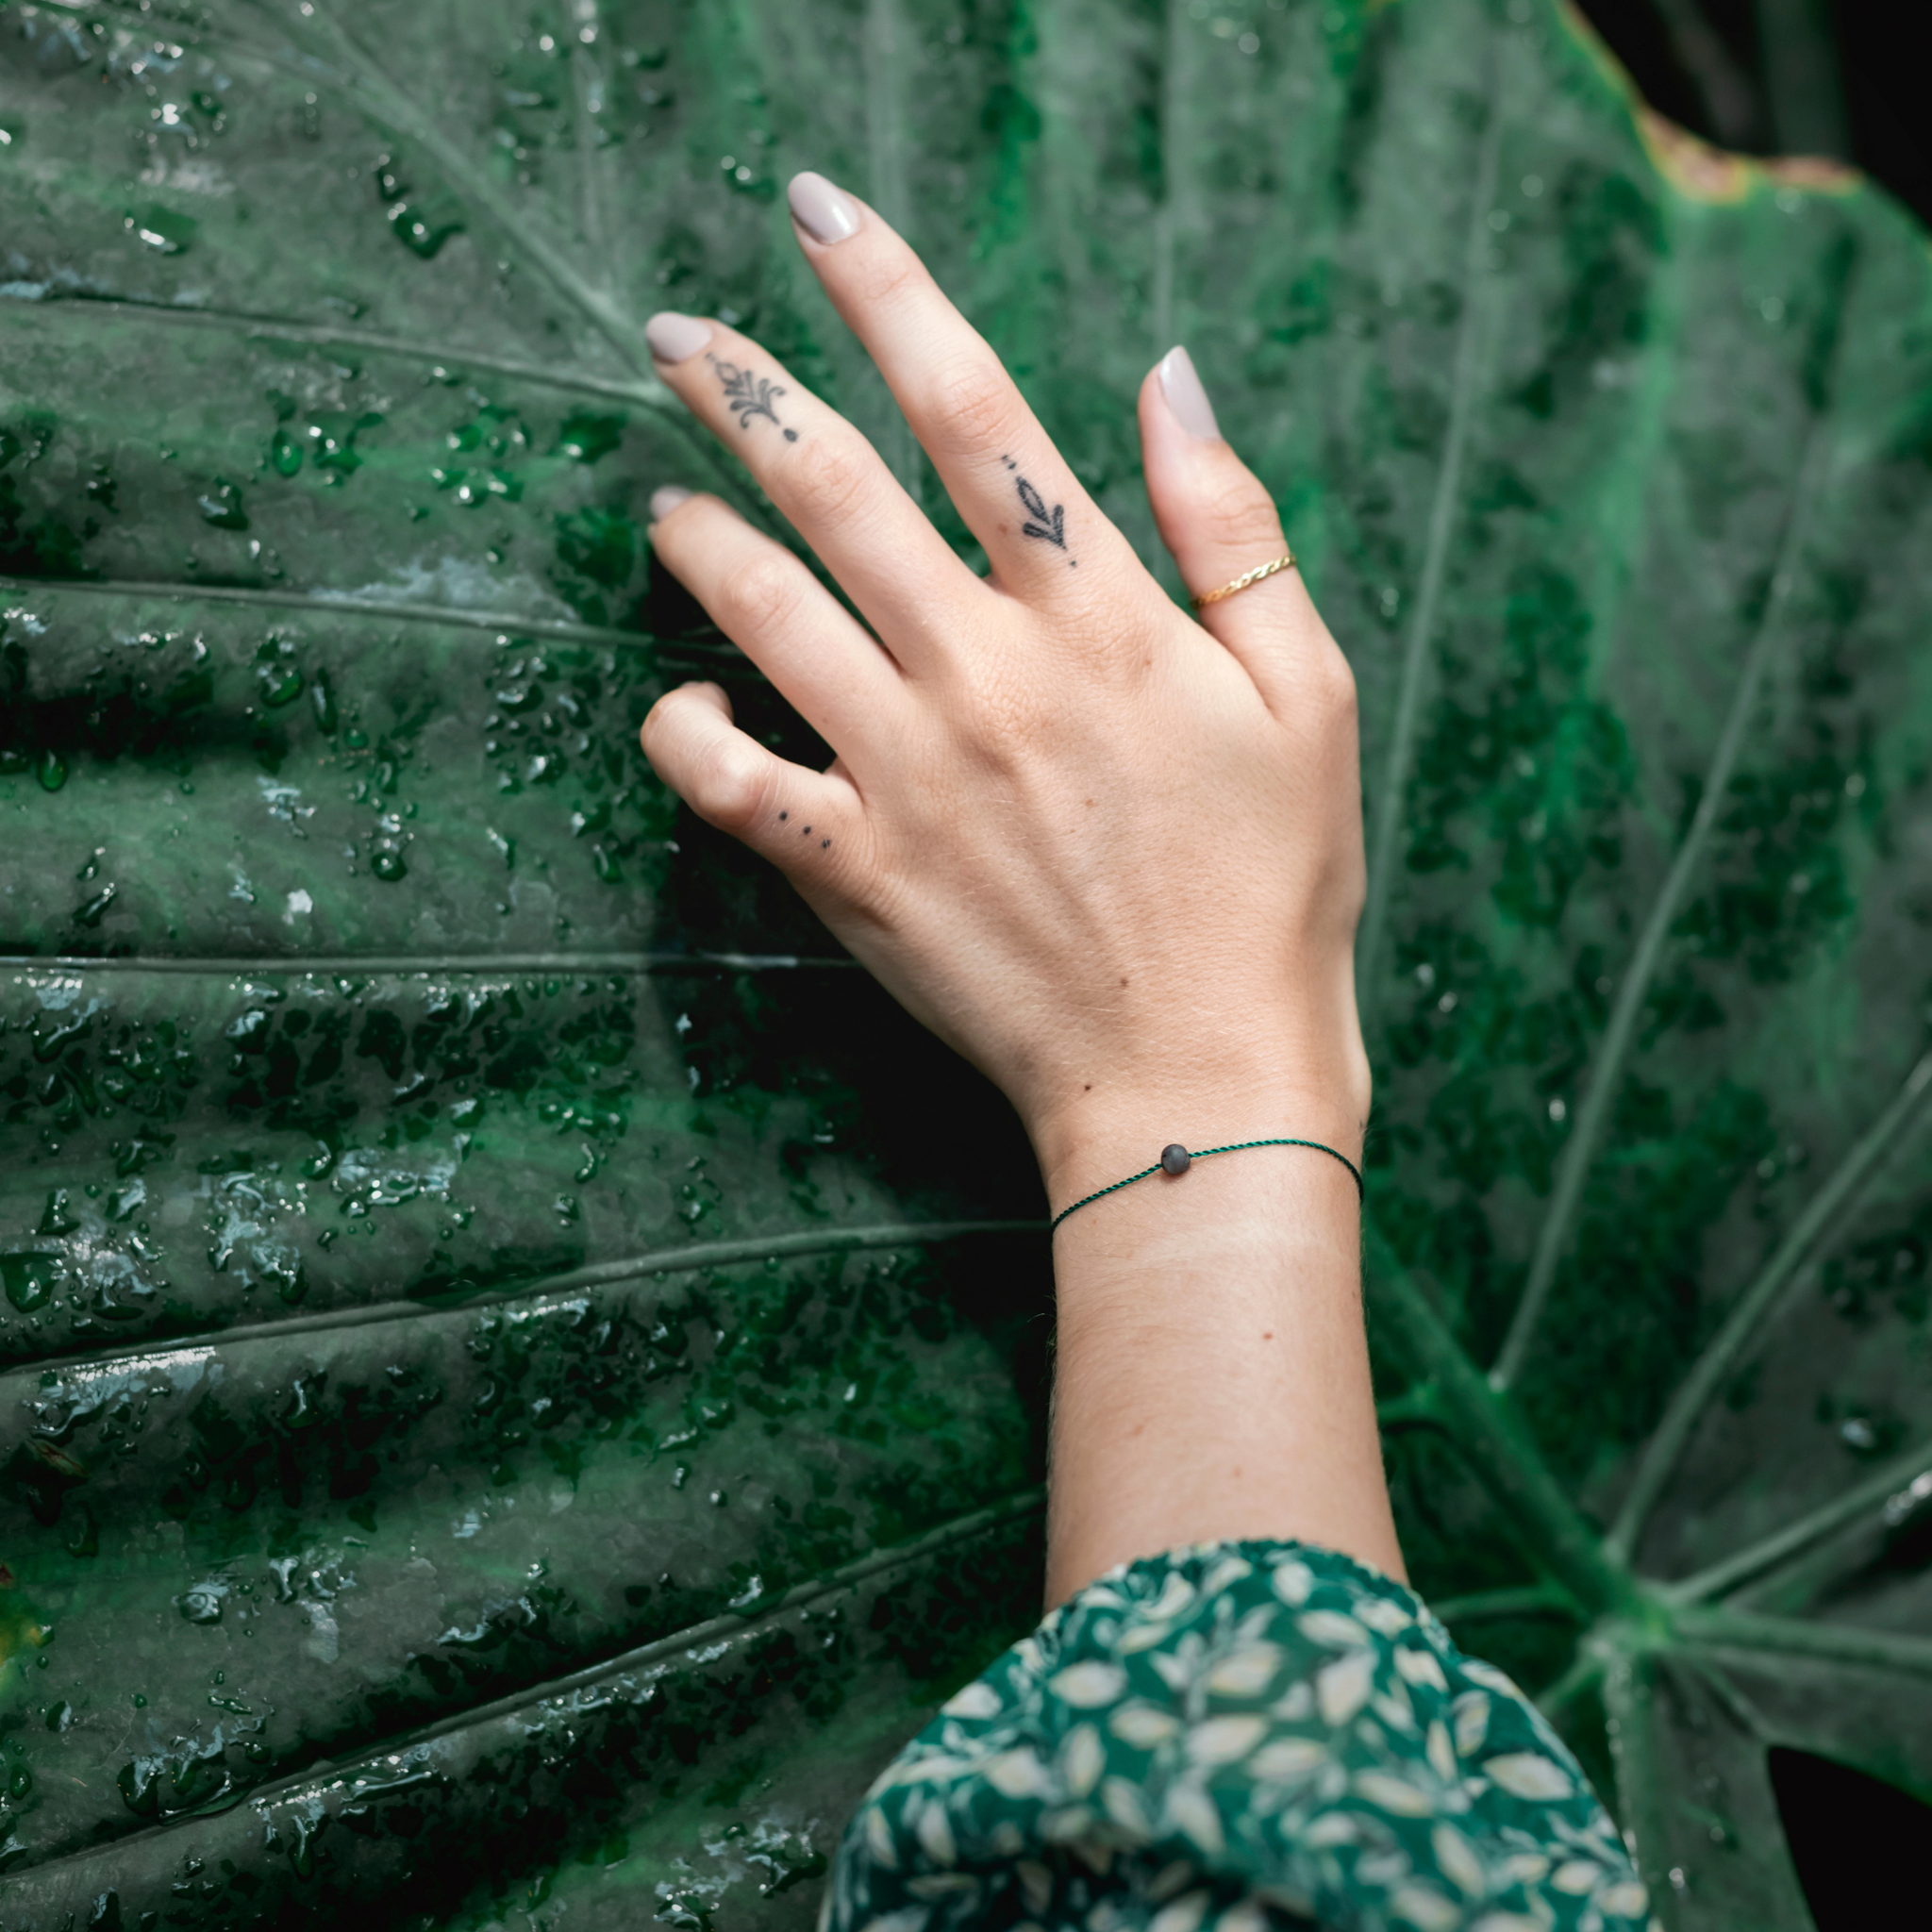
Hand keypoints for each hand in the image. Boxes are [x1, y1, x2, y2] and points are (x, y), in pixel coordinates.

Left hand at [640, 173, 1370, 1209]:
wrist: (1198, 1078)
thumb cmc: (1269, 890)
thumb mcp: (1306, 695)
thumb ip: (1232, 529)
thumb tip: (1170, 376)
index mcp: (1097, 617)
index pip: (972, 408)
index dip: (886, 293)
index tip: (813, 213)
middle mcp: (984, 675)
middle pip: (833, 487)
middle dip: (740, 390)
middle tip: (671, 334)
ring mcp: (907, 776)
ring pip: (762, 613)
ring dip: (698, 537)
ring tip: (662, 501)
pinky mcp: (855, 875)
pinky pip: (727, 784)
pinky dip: (681, 733)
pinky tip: (675, 702)